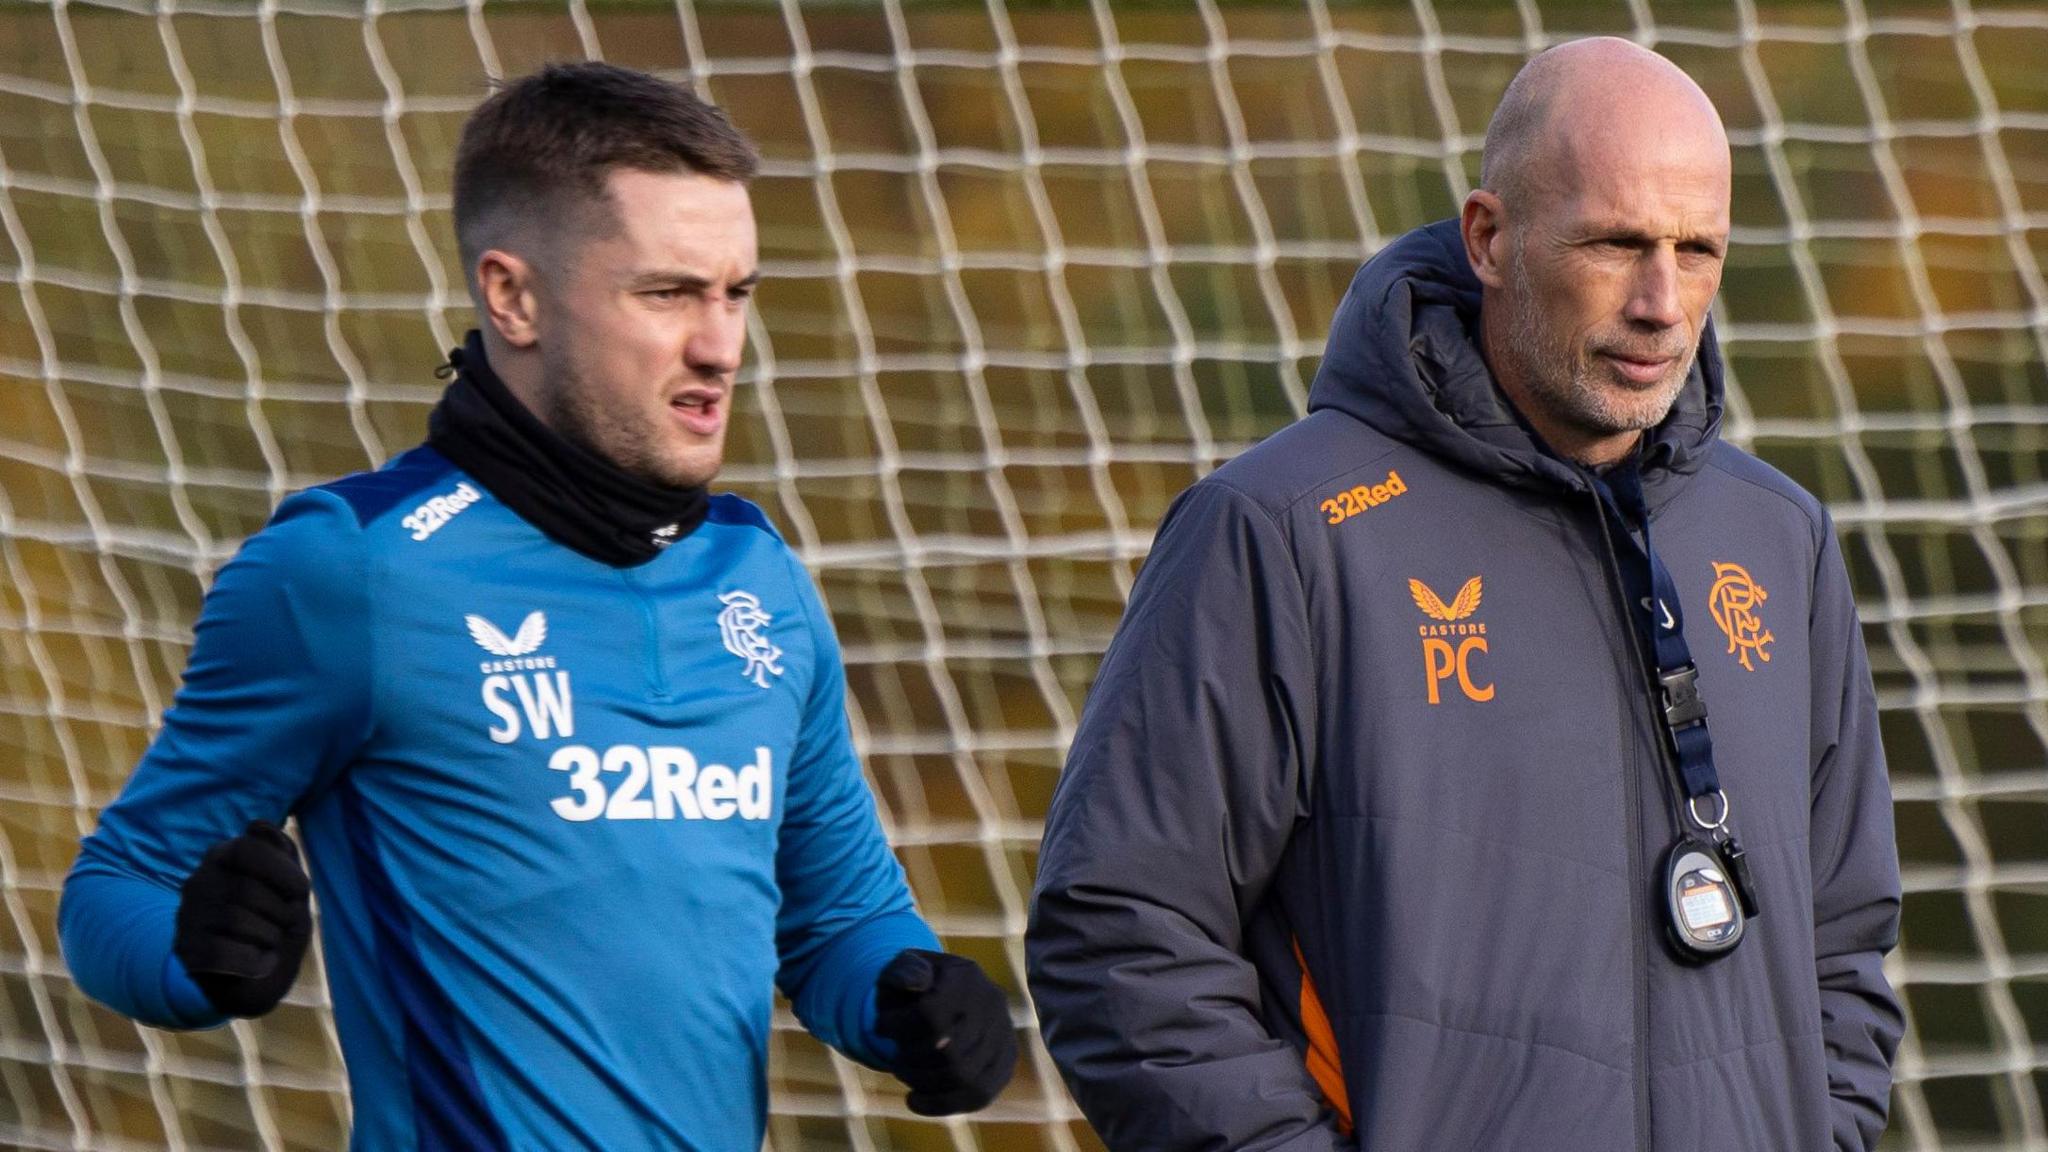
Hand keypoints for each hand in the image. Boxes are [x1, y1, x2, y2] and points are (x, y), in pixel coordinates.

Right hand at [172, 820, 312, 1017]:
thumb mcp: (289, 888)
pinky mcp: (186, 952)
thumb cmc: (275, 924)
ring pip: (236, 922)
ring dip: (269, 938)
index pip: (246, 848)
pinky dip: (253, 962)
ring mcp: (187, 918)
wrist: (254, 980)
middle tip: (284, 925)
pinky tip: (258, 961)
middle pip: (246, 889)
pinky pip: (224, 954)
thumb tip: (257, 824)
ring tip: (269, 943)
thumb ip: (282, 855)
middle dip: (280, 912)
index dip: (281, 869)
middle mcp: (197, 883)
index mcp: (222, 858)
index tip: (300, 891)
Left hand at [874, 949, 1016, 1115]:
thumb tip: (915, 982)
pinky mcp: (1005, 1064)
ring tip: (903, 1074)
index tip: (879, 1027)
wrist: (945, 995)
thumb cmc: (913, 986)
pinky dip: (941, 1105)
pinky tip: (914, 1100)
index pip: (932, 1013)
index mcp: (967, 976)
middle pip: (948, 1050)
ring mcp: (1004, 1035)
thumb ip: (903, 971)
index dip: (898, 1027)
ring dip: (923, 1082)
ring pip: (964, 1076)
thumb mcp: (901, 968)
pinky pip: (978, 1095)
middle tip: (894, 1058)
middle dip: (910, 1060)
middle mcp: (993, 1004)